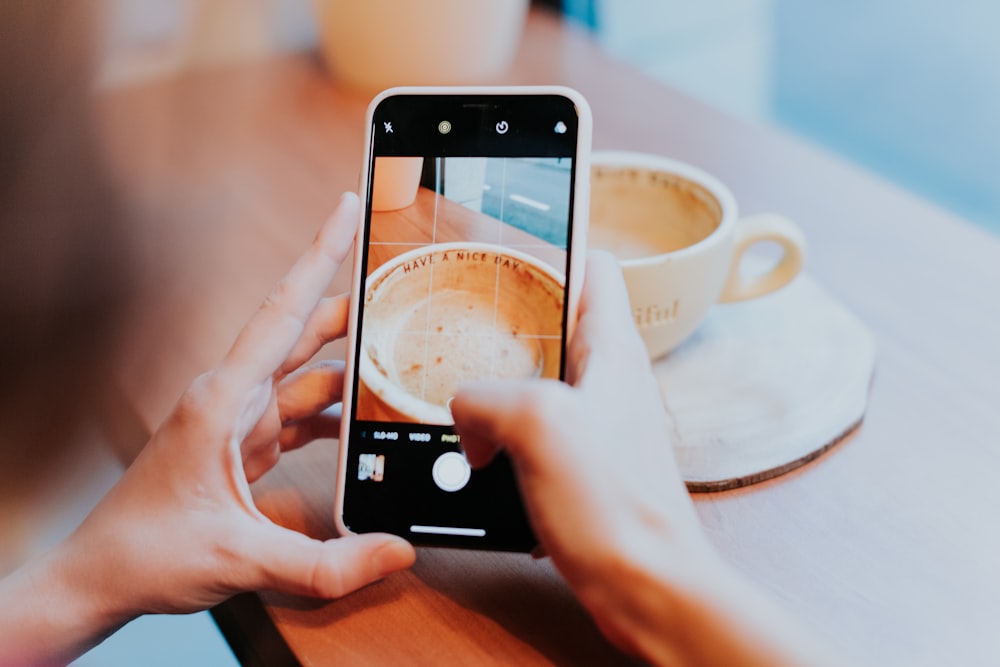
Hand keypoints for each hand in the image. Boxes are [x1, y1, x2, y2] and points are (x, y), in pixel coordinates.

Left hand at [0, 194, 414, 665]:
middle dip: (352, 307)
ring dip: (350, 371)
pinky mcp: (247, 447)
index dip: (318, 256)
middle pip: (303, 334)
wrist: (102, 578)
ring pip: (308, 377)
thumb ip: (325, 563)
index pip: (282, 311)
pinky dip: (336, 418)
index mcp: (223, 399)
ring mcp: (241, 422)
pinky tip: (365, 428)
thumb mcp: (240, 558)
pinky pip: (302, 417)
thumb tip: (396, 552)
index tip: (344, 209)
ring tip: (399, 364)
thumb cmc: (145, 551)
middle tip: (400, 288)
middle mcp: (233, 398)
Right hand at [452, 251, 707, 613]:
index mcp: (610, 348)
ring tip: (455, 394)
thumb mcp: (539, 424)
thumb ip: (487, 398)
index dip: (549, 248)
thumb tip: (466, 411)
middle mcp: (605, 377)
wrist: (646, 585)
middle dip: (502, 327)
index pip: (591, 267)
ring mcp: (592, 421)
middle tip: (458, 326)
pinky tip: (475, 454)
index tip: (501, 249)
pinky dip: (497, 436)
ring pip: (533, 381)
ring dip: (494, 388)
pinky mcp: (577, 463)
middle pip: (551, 324)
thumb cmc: (617, 505)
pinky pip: (527, 432)